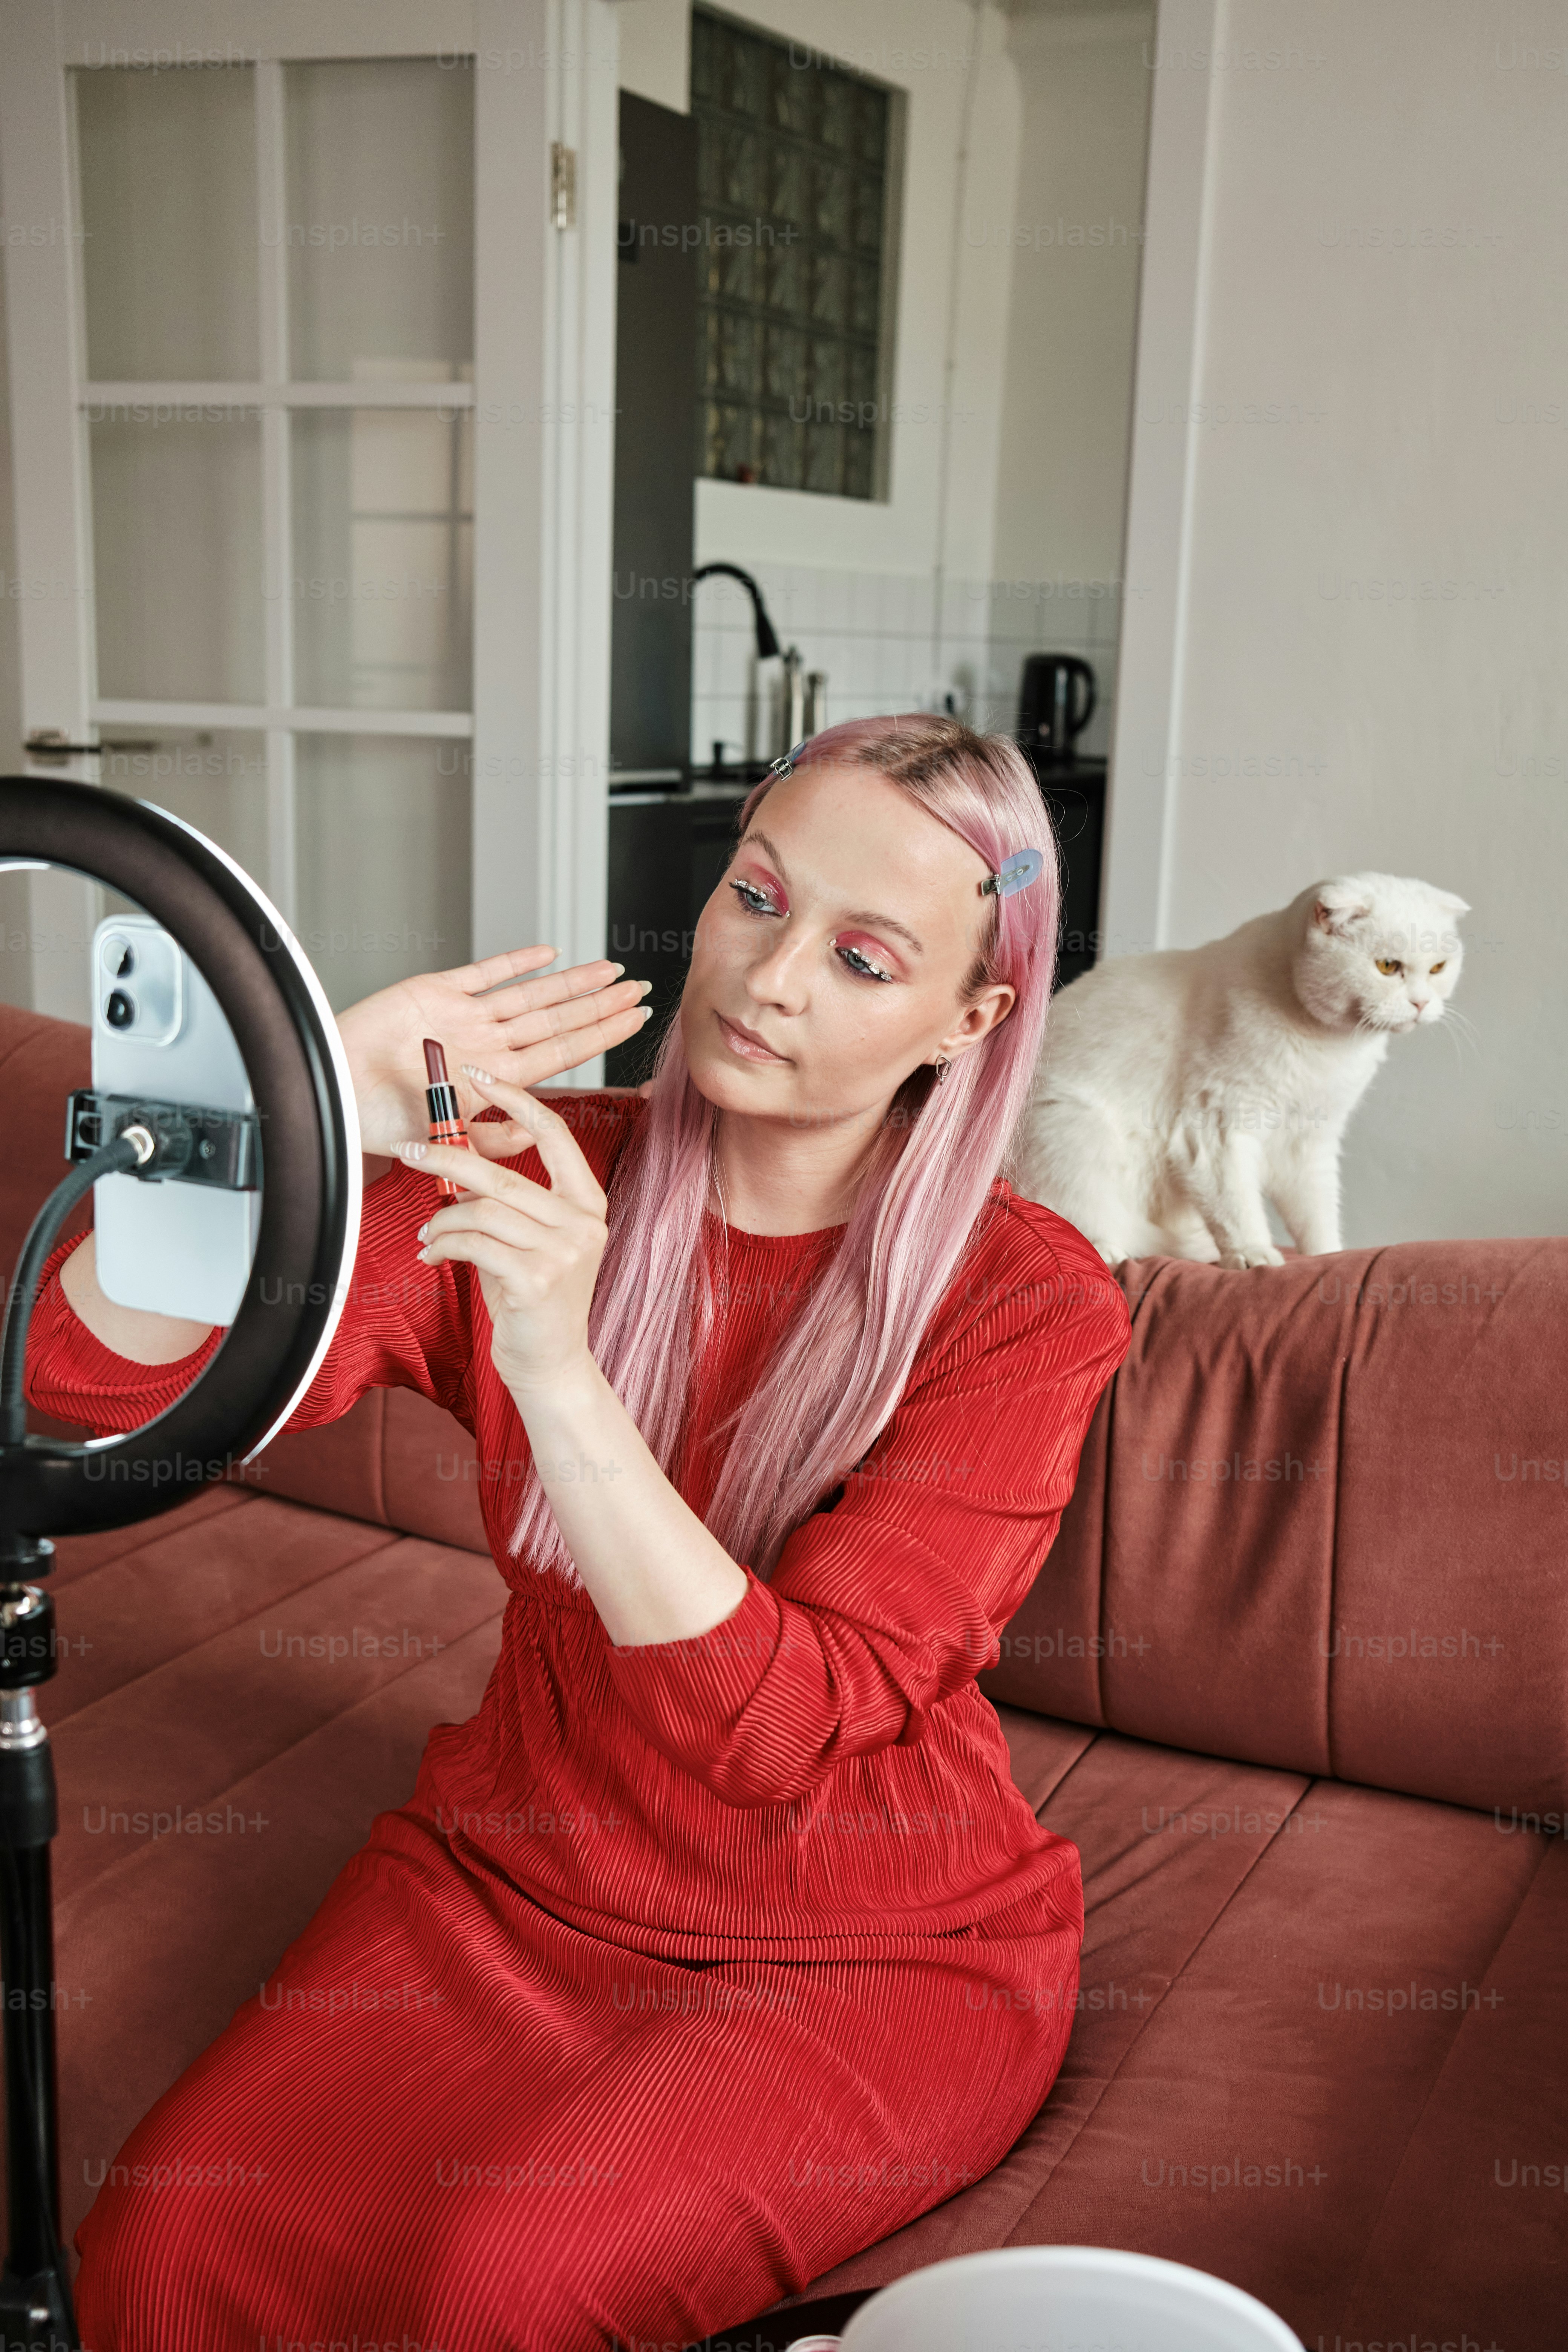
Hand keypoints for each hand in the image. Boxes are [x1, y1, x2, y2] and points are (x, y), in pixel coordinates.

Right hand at [337, 945, 652, 1156]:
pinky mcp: (435, 991)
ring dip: (571, 982)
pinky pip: (484, 973)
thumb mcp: (441, 1137)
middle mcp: (486, 1044)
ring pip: (530, 994)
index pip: (561, 1051)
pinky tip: (549, 953)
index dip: (600, 1034)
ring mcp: (464, 1016)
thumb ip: (488, 1137)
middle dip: (599, 1004)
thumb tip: (531, 1136)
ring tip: (611, 970)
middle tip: (641, 990)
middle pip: (556, 1019)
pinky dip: (516, 962)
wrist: (331, 1092)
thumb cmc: (377, 1119)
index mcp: (493, 1077)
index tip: (634, 1021)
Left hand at [399, 1065, 607, 1398]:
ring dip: (442, 1220)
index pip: (555, 1134)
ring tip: (427, 1236)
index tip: (479, 1077)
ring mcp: (564, 1251)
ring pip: (482, 1212)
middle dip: (447, 1158)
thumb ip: (505, 1202)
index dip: (516, 1100)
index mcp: (587, 1202)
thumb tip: (456, 1160)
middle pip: (503, 1174)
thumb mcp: (526, 1242)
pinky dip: (444, 1246)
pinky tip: (433, 1256)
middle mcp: (582, 1222)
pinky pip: (474, 1244)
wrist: (552, 1364)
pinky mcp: (537, 1279)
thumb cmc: (533, 1300)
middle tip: (409, 1150)